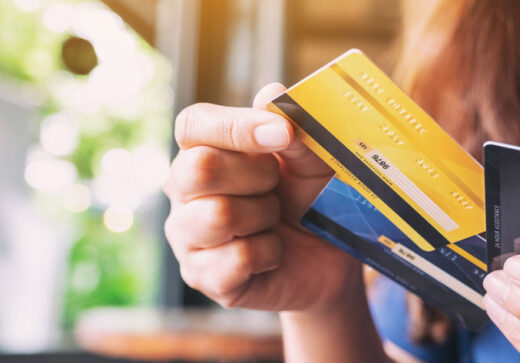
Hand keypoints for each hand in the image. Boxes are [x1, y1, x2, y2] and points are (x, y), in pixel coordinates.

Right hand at [164, 83, 360, 312]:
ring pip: (217, 216)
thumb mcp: (314, 161)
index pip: (194, 124)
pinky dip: (269, 254)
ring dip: (264, 217)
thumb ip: (296, 129)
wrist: (329, 258)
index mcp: (205, 149)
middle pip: (198, 168)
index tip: (283, 134)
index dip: (237, 126)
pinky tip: (273, 253)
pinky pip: (236, 260)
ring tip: (275, 221)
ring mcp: (188, 235)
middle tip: (278, 186)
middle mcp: (185, 190)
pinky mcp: (202, 276)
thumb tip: (272, 93)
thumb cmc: (312, 199)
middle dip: (256, 176)